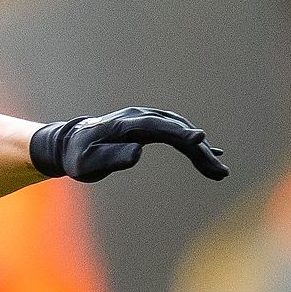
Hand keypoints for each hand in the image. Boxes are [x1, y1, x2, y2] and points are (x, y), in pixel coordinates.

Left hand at [30, 108, 227, 181]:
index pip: (156, 126)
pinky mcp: (148, 129)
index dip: (179, 133)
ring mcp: (145, 121)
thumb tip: (137, 153)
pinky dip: (193, 146)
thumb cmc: (77, 157)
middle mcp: (138, 118)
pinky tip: (211, 154)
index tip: (201, 140)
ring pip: (179, 133)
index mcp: (125, 125)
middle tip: (219, 172)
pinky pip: (176, 135)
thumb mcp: (87, 164)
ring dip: (201, 152)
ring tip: (219, 172)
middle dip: (200, 151)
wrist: (70, 144)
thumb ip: (110, 157)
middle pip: (175, 131)